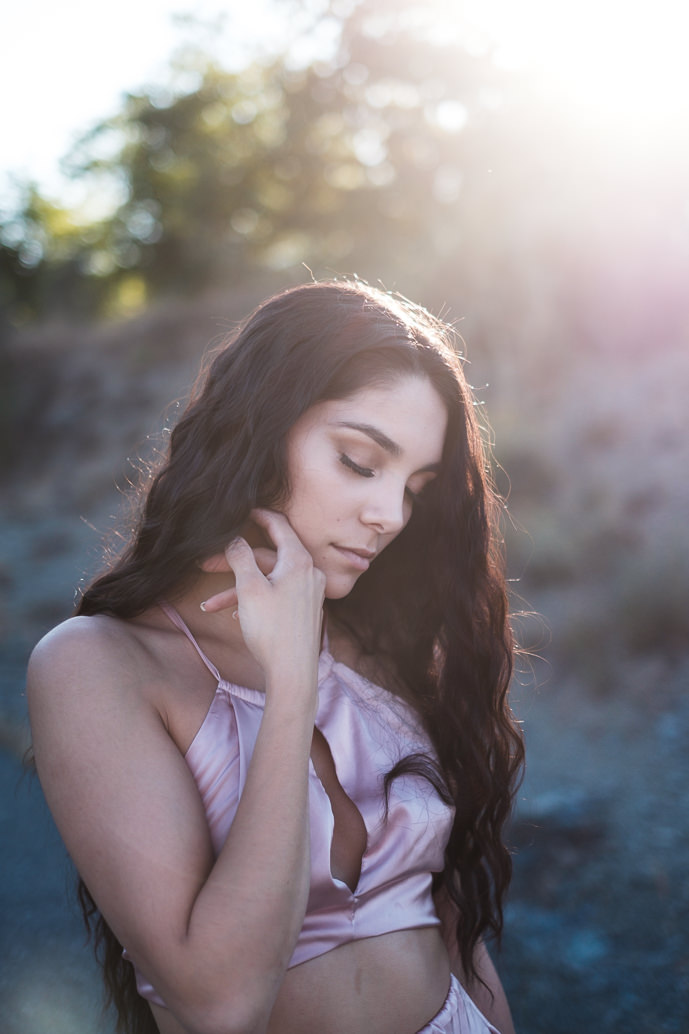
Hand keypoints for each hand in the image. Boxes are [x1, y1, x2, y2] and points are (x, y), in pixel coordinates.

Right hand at [202, 510, 325, 687]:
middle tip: (205, 564)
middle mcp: (309, 573)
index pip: (279, 526)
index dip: (260, 515)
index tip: (244, 509)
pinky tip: (234, 616)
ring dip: (239, 588)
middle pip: (267, 556)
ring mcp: (308, 593)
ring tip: (210, 604)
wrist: (292, 673)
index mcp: (299, 561)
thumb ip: (240, 557)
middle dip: (235, 561)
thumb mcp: (249, 588)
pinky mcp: (304, 610)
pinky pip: (276, 596)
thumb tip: (234, 538)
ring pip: (268, 580)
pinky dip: (255, 600)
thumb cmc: (272, 630)